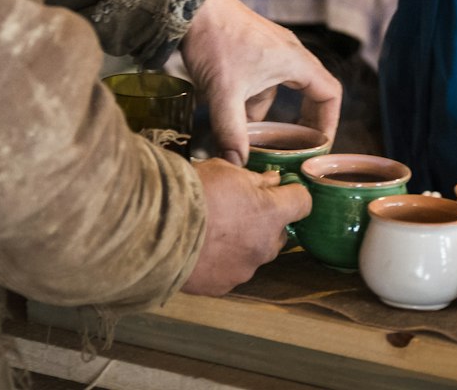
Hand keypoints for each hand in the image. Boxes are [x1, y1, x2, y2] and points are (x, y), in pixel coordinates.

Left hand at [181, 0, 340, 165]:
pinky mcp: (250, 48)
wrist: (189, 6)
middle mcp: (288, 53)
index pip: (330, 93)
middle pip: (310, 93)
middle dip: (302, 122)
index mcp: (295, 61)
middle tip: (294, 148)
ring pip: (279, 89)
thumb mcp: (224, 92)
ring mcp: (269, 50)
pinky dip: (250, 100)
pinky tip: (230, 116)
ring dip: (268, 114)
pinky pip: (260, 80)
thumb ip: (232, 131)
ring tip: (253, 138)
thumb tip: (236, 164)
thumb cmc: (214, 39)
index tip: (319, 145)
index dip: (330, 121)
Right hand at [182, 159, 310, 294]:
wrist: (154, 228)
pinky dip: (220, 263)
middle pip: (278, 233)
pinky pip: (230, 272)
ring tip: (212, 233)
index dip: (291, 195)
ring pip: (254, 254)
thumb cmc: (192, 192)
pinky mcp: (223, 286)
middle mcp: (265, 245)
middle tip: (236, 211)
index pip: (303, 203)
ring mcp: (244, 270)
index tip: (279, 190)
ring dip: (242, 244)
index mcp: (271, 213)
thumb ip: (255, 179)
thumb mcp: (225, 171)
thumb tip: (271, 182)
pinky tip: (199, 250)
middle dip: (264, 222)